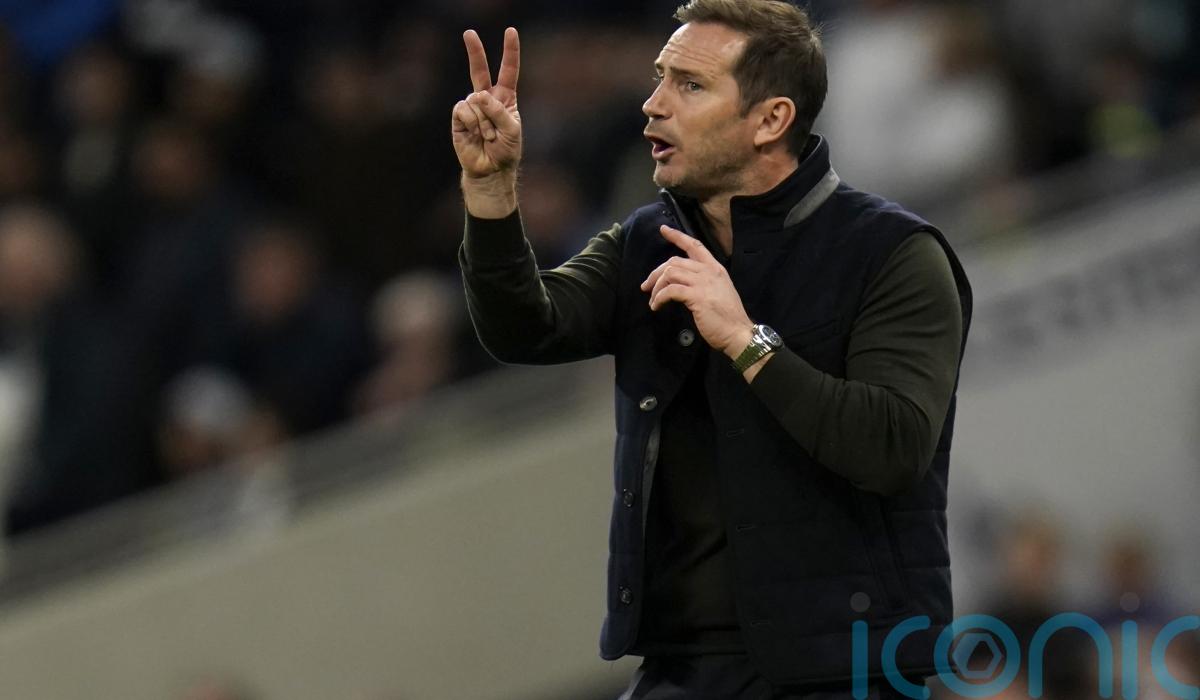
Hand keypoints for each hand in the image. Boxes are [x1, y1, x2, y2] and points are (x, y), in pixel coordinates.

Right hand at [452, 27, 521, 178]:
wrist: (490, 170)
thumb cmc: (505, 150)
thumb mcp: (511, 129)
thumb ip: (499, 110)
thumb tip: (478, 95)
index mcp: (505, 98)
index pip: (508, 70)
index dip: (510, 51)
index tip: (510, 31)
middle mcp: (487, 98)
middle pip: (479, 70)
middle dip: (475, 51)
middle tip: (469, 33)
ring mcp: (472, 107)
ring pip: (476, 100)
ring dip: (484, 121)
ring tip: (488, 136)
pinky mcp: (458, 117)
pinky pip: (463, 109)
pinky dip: (472, 122)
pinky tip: (475, 134)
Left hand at [640, 225, 754, 357]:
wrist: (738, 332)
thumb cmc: (728, 317)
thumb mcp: (717, 292)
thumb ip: (703, 283)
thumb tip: (682, 285)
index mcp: (715, 268)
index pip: (695, 246)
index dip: (677, 236)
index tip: (663, 229)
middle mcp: (709, 271)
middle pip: (675, 261)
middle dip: (656, 272)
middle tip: (646, 286)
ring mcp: (703, 283)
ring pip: (670, 273)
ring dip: (656, 286)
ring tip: (652, 300)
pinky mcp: (696, 296)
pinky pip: (670, 290)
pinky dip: (659, 297)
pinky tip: (657, 306)